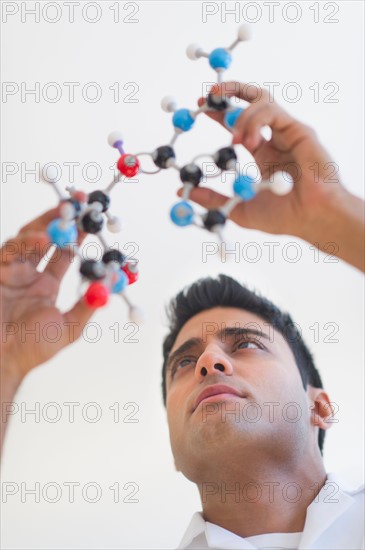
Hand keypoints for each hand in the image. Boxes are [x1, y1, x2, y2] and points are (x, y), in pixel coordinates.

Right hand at [0, 207, 92, 382]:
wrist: (2, 359)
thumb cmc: (32, 349)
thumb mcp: (69, 327)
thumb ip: (88, 304)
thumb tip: (110, 281)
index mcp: (46, 285)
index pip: (65, 252)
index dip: (78, 234)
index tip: (92, 217)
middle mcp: (29, 274)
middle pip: (46, 237)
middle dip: (61, 217)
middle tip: (78, 200)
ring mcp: (11, 271)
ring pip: (28, 238)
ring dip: (46, 223)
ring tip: (64, 213)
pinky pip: (11, 250)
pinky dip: (27, 242)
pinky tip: (44, 239)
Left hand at [179, 82, 345, 239]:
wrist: (311, 218)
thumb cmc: (283, 217)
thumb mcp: (238, 207)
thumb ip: (212, 198)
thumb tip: (182, 190)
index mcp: (263, 152)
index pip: (239, 123)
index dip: (220, 112)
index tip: (200, 106)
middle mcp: (275, 138)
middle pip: (252, 99)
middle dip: (230, 91)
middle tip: (210, 94)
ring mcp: (287, 132)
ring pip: (262, 101)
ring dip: (241, 114)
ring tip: (233, 138)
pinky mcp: (299, 130)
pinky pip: (272, 112)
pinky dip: (255, 121)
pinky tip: (247, 142)